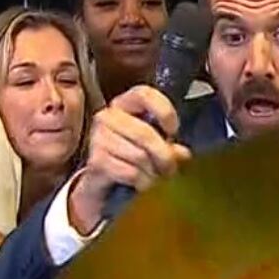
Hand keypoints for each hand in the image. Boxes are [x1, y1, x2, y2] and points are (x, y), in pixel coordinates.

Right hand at [68, 86, 191, 232]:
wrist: (101, 183)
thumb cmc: (128, 158)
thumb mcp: (151, 147)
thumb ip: (168, 145)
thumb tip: (183, 153)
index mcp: (123, 105)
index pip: (144, 94)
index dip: (164, 111)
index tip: (173, 131)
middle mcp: (107, 117)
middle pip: (145, 133)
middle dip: (164, 155)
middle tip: (170, 168)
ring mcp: (98, 138)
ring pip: (140, 156)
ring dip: (153, 172)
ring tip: (155, 176)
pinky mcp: (96, 161)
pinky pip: (131, 172)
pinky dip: (142, 181)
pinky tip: (142, 183)